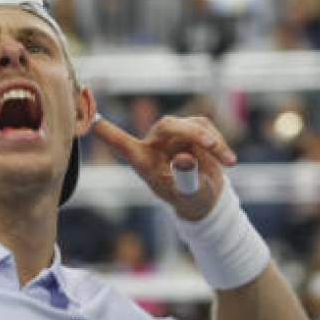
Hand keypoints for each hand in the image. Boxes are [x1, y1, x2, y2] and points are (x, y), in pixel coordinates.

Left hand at [91, 114, 235, 220]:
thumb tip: (183, 158)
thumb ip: (185, 179)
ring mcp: (174, 135)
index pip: (121, 143)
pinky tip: (228, 160)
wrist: (206, 198)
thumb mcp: (189, 195)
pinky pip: (206, 127)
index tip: (91, 120)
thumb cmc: (189, 199)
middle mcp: (155, 143)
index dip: (107, 132)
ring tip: (227, 162)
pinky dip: (220, 143)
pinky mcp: (192, 129)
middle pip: (168, 125)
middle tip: (211, 145)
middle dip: (191, 132)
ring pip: (191, 125)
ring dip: (212, 141)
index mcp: (143, 161)